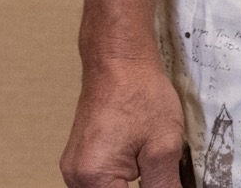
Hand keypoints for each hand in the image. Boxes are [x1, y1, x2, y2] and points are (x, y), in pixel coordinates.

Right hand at [61, 57, 185, 186]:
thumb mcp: (164, 145)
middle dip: (141, 186)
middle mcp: (76, 178)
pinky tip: (140, 159)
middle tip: (161, 170)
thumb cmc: (140, 94)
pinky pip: (101, 181)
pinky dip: (122, 177)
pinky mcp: (80, 160)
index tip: (166, 182)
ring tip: (150, 160)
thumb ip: (164, 184)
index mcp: (94, 177)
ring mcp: (74, 169)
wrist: (119, 63)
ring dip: (131, 184)